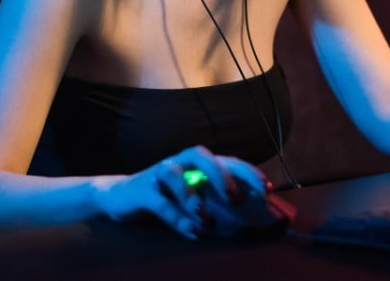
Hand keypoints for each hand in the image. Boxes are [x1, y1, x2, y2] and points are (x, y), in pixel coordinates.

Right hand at [97, 145, 268, 239]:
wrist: (122, 197)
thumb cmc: (168, 196)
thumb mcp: (196, 195)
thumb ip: (217, 199)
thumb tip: (252, 213)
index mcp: (200, 162)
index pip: (229, 161)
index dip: (249, 173)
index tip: (267, 189)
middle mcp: (182, 161)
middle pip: (204, 156)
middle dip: (222, 175)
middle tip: (235, 198)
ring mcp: (161, 172)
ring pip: (176, 174)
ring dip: (193, 196)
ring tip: (207, 220)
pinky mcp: (143, 189)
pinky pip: (161, 202)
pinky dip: (177, 217)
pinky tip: (192, 232)